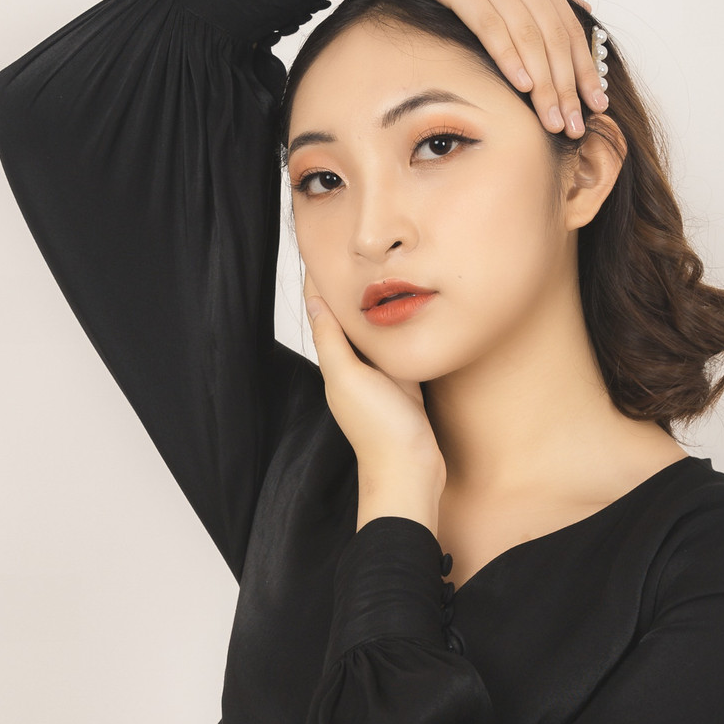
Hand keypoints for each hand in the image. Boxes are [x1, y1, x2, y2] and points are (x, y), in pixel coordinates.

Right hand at [271, 0, 605, 139]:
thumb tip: (578, 6)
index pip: (567, 24)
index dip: (584, 67)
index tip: (597, 104)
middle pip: (553, 35)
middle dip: (568, 86)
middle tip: (576, 126)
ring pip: (527, 34)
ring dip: (544, 82)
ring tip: (553, 119)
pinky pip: (489, 22)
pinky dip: (508, 55)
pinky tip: (520, 85)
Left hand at [303, 270, 445, 532]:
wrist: (410, 474)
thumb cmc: (380, 429)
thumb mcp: (350, 377)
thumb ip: (332, 340)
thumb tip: (313, 301)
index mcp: (337, 365)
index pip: (324, 314)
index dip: (321, 284)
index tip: (322, 250)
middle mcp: (355, 370)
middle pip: (348, 321)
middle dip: (348, 290)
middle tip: (353, 253)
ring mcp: (380, 380)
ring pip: (373, 335)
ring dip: (373, 308)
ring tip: (381, 274)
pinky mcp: (404, 388)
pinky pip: (397, 350)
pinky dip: (397, 331)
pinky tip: (409, 316)